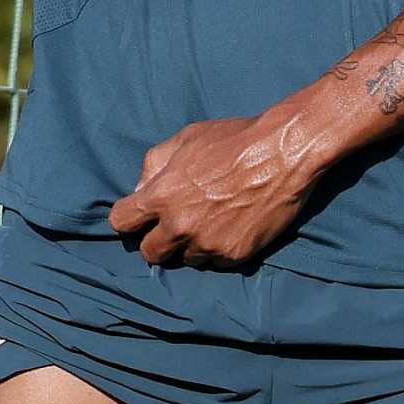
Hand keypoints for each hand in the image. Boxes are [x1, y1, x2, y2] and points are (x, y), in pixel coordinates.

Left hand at [106, 112, 323, 266]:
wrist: (282, 153)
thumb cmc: (231, 140)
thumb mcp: (183, 140)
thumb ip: (153, 166)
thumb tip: (139, 191)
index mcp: (161, 196)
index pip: (121, 222)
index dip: (128, 218)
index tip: (137, 216)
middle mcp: (180, 226)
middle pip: (150, 253)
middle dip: (156, 241)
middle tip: (171, 227)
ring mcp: (209, 244)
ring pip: (186, 259)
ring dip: (190, 246)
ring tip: (209, 222)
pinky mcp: (235, 255)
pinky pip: (216, 262)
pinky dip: (218, 250)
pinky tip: (230, 227)